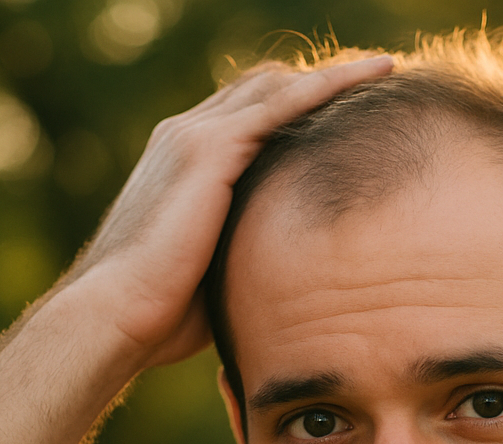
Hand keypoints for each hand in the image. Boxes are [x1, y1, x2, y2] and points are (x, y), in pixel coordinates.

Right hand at [61, 55, 393, 368]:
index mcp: (183, 162)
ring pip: (278, 86)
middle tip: (378, 83)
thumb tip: (291, 282)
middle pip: (264, 88)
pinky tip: (371, 77)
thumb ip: (249, 256)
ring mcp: (195, 136)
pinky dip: (329, 85)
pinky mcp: (210, 149)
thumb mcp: (216, 273)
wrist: (116, 315)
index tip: (346, 115)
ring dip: (334, 75)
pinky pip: (283, 103)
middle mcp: (186, 135)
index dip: (296, 110)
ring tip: (386, 68)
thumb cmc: (161, 316)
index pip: (248, 116)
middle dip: (319, 83)